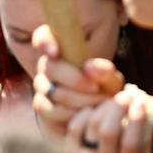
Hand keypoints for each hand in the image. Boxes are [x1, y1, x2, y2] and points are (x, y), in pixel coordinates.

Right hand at [30, 24, 125, 138]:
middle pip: (49, 67)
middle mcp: (47, 66)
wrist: (100, 115)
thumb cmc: (104, 90)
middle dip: (75, 79)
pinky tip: (84, 113)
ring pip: (51, 90)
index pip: (43, 37)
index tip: (56, 51)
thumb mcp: (110, 80)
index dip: (45, 42)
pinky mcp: (42, 108)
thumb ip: (104, 72)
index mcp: (62, 50)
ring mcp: (42, 87)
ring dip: (77, 99)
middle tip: (96, 88)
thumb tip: (88, 67)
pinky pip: (48, 110)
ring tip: (96, 102)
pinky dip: (68, 113)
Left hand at [67, 82, 152, 152]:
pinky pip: (75, 128)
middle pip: (108, 131)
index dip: (137, 120)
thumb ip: (147, 135)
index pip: (131, 144)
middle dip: (119, 107)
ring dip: (105, 107)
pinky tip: (95, 111)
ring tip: (114, 101)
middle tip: (127, 94)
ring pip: (92, 126)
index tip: (142, 102)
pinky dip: (85, 114)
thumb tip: (146, 103)